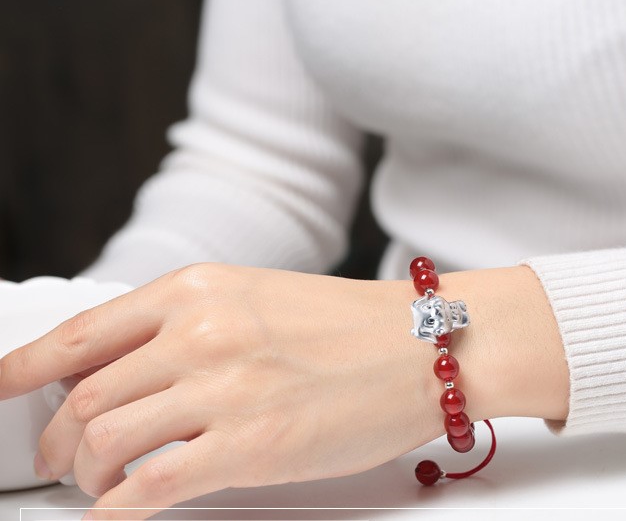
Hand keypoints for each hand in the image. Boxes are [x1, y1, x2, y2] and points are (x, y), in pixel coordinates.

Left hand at [0, 263, 567, 518]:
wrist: (420, 343)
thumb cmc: (348, 322)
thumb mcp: (255, 298)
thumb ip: (186, 327)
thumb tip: (126, 366)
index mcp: (199, 291)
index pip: (81, 333)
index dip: (21, 369)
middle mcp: (201, 334)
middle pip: (85, 396)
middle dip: (58, 439)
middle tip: (60, 458)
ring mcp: (224, 389)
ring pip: (105, 442)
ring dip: (88, 474)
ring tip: (100, 483)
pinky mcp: (250, 447)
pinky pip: (149, 489)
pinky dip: (119, 509)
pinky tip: (120, 511)